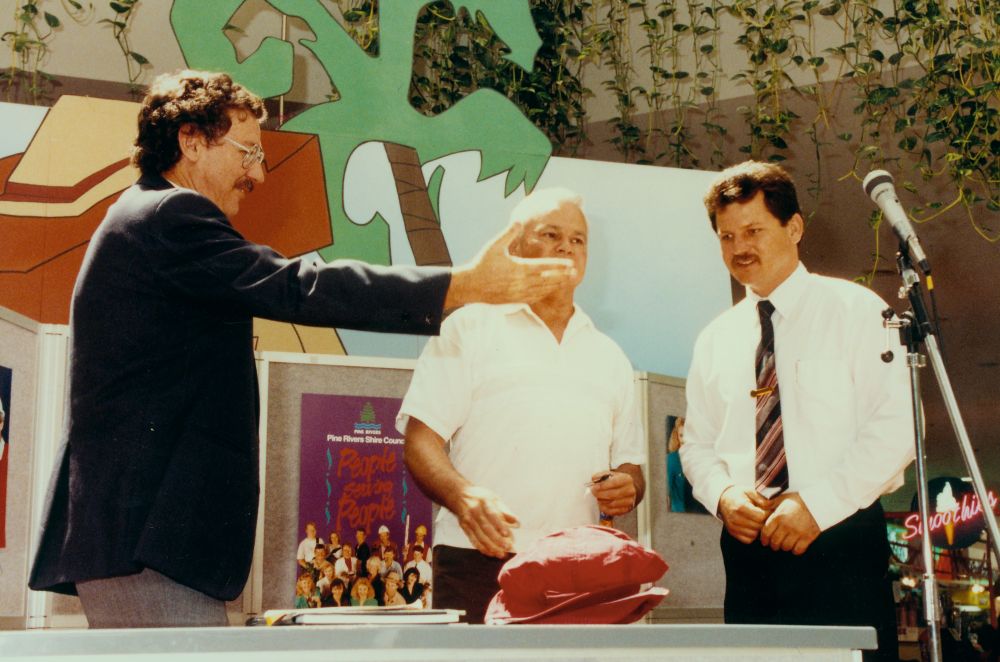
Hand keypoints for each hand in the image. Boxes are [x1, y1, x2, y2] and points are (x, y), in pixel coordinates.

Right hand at [445, 223, 575, 307]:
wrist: (471, 285)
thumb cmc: (482, 264)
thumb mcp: (494, 246)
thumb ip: (508, 233)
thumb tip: (518, 221)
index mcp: (519, 268)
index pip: (544, 266)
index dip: (559, 265)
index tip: (570, 263)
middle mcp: (521, 282)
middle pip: (548, 279)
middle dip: (562, 276)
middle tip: (575, 272)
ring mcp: (519, 292)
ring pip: (543, 290)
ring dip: (556, 285)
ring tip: (567, 281)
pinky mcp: (514, 300)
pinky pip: (534, 298)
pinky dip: (544, 294)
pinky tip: (549, 290)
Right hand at [454, 485, 519, 558]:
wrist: (459, 495)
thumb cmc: (481, 497)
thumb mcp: (493, 498)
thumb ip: (505, 511)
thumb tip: (516, 523)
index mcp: (484, 502)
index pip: (492, 514)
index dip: (499, 525)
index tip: (507, 534)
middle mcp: (474, 511)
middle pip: (485, 528)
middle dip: (497, 539)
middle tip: (507, 548)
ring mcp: (468, 520)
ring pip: (479, 536)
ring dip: (491, 547)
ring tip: (501, 554)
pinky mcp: (464, 527)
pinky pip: (473, 540)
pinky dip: (482, 548)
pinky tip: (491, 553)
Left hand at [589, 470, 637, 516]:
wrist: (630, 488)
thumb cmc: (619, 481)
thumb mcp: (611, 474)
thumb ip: (601, 475)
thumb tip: (594, 478)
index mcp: (627, 479)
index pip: (613, 483)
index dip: (602, 486)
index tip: (594, 487)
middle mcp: (630, 491)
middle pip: (612, 495)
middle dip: (600, 494)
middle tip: (594, 493)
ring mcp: (629, 501)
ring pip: (611, 504)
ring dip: (602, 502)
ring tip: (598, 498)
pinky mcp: (627, 509)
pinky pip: (613, 512)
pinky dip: (605, 509)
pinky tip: (602, 504)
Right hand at [718, 486, 772, 543]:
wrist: (724, 500)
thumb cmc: (739, 495)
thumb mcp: (749, 491)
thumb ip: (761, 498)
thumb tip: (773, 505)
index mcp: (740, 506)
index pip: (761, 516)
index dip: (768, 514)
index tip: (768, 510)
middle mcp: (735, 518)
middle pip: (758, 526)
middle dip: (764, 521)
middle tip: (765, 515)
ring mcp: (733, 527)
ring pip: (754, 534)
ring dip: (758, 529)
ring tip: (758, 520)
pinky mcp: (732, 533)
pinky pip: (748, 540)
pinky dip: (752, 535)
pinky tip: (752, 526)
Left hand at [759, 492, 819, 554]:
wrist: (819, 502)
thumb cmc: (798, 500)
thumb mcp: (782, 498)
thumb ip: (770, 503)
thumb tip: (759, 506)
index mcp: (778, 516)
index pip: (766, 533)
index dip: (764, 539)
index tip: (764, 542)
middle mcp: (786, 525)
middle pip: (775, 542)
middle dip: (773, 545)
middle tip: (774, 545)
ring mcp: (798, 532)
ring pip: (786, 547)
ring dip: (784, 547)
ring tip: (784, 545)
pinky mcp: (808, 537)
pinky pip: (798, 550)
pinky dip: (795, 551)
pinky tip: (795, 547)